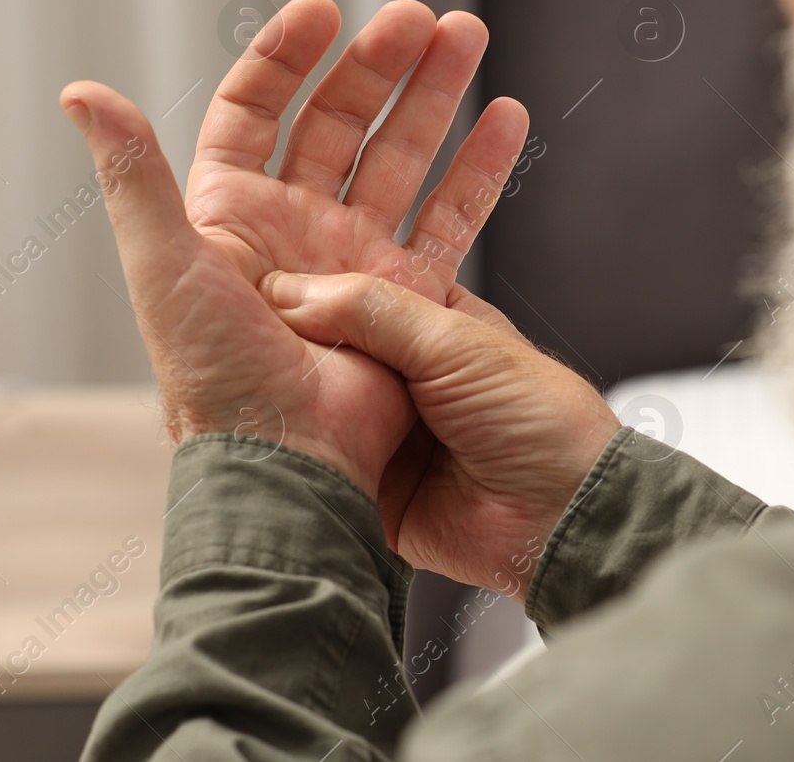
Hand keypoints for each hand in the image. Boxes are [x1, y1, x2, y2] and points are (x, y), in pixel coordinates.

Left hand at [59, 0, 528, 499]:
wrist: (286, 460)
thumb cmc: (213, 372)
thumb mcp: (162, 260)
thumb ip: (130, 172)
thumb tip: (81, 91)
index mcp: (231, 215)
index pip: (255, 112)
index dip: (285, 58)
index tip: (323, 13)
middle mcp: (295, 230)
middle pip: (338, 123)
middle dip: (379, 65)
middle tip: (417, 17)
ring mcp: (356, 259)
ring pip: (400, 155)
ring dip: (432, 95)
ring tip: (465, 35)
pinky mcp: (409, 293)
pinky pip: (450, 215)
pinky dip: (479, 166)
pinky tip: (506, 116)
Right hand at [260, 271, 621, 601]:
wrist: (561, 519)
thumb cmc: (541, 421)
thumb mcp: (455, 343)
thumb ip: (374, 310)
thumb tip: (292, 289)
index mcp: (428, 320)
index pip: (350, 286)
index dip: (305, 281)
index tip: (255, 274)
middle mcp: (398, 369)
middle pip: (322, 342)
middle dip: (283, 336)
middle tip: (234, 322)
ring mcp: (378, 426)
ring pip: (310, 397)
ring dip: (280, 390)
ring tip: (232, 369)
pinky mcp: (364, 480)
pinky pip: (314, 455)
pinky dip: (289, 445)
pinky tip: (257, 428)